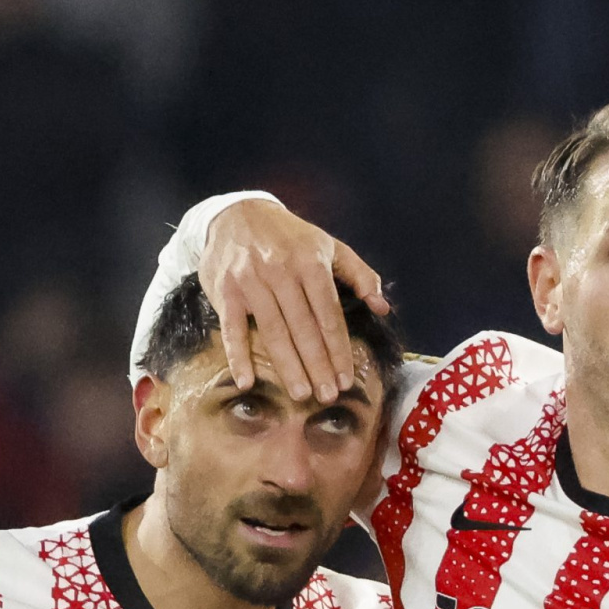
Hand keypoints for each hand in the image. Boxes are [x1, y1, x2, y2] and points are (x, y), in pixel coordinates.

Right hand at [201, 199, 390, 400]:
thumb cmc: (291, 237)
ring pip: (273, 330)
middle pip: (303, 328)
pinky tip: (246, 381)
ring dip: (287, 366)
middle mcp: (281, 272)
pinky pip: (232, 328)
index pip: (329, 315)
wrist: (237, 213)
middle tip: (328, 396)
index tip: (347, 379)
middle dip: (318, 365)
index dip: (339, 349)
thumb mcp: (329, 245)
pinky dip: (237, 356)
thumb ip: (360, 274)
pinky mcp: (225, 291)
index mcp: (311, 263)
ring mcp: (251, 281)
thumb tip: (382, 307)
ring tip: (300, 394)